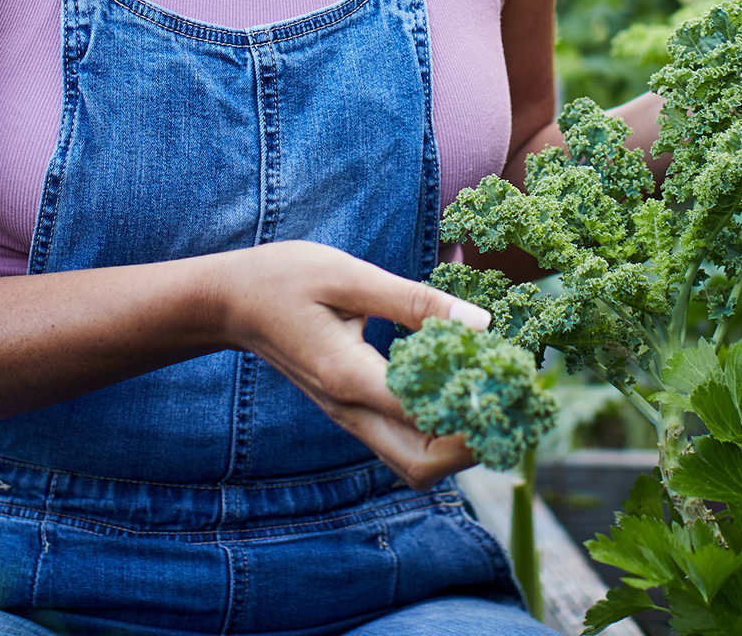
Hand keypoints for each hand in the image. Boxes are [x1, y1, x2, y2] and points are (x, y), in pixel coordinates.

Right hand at [214, 240, 491, 490]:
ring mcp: (348, 419)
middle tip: (506, 400)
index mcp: (348, 376)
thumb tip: (482, 323)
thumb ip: (415, 301)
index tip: (509, 376)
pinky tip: (456, 390)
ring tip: (488, 395)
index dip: (474, 404)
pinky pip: (402, 444)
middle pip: (421, 466)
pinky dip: (438, 433)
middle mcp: (349, 411)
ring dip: (458, 445)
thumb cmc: (287, 278)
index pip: (424, 415)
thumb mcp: (350, 275)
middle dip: (473, 444)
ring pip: (413, 464)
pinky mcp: (350, 414)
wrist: (232, 303)